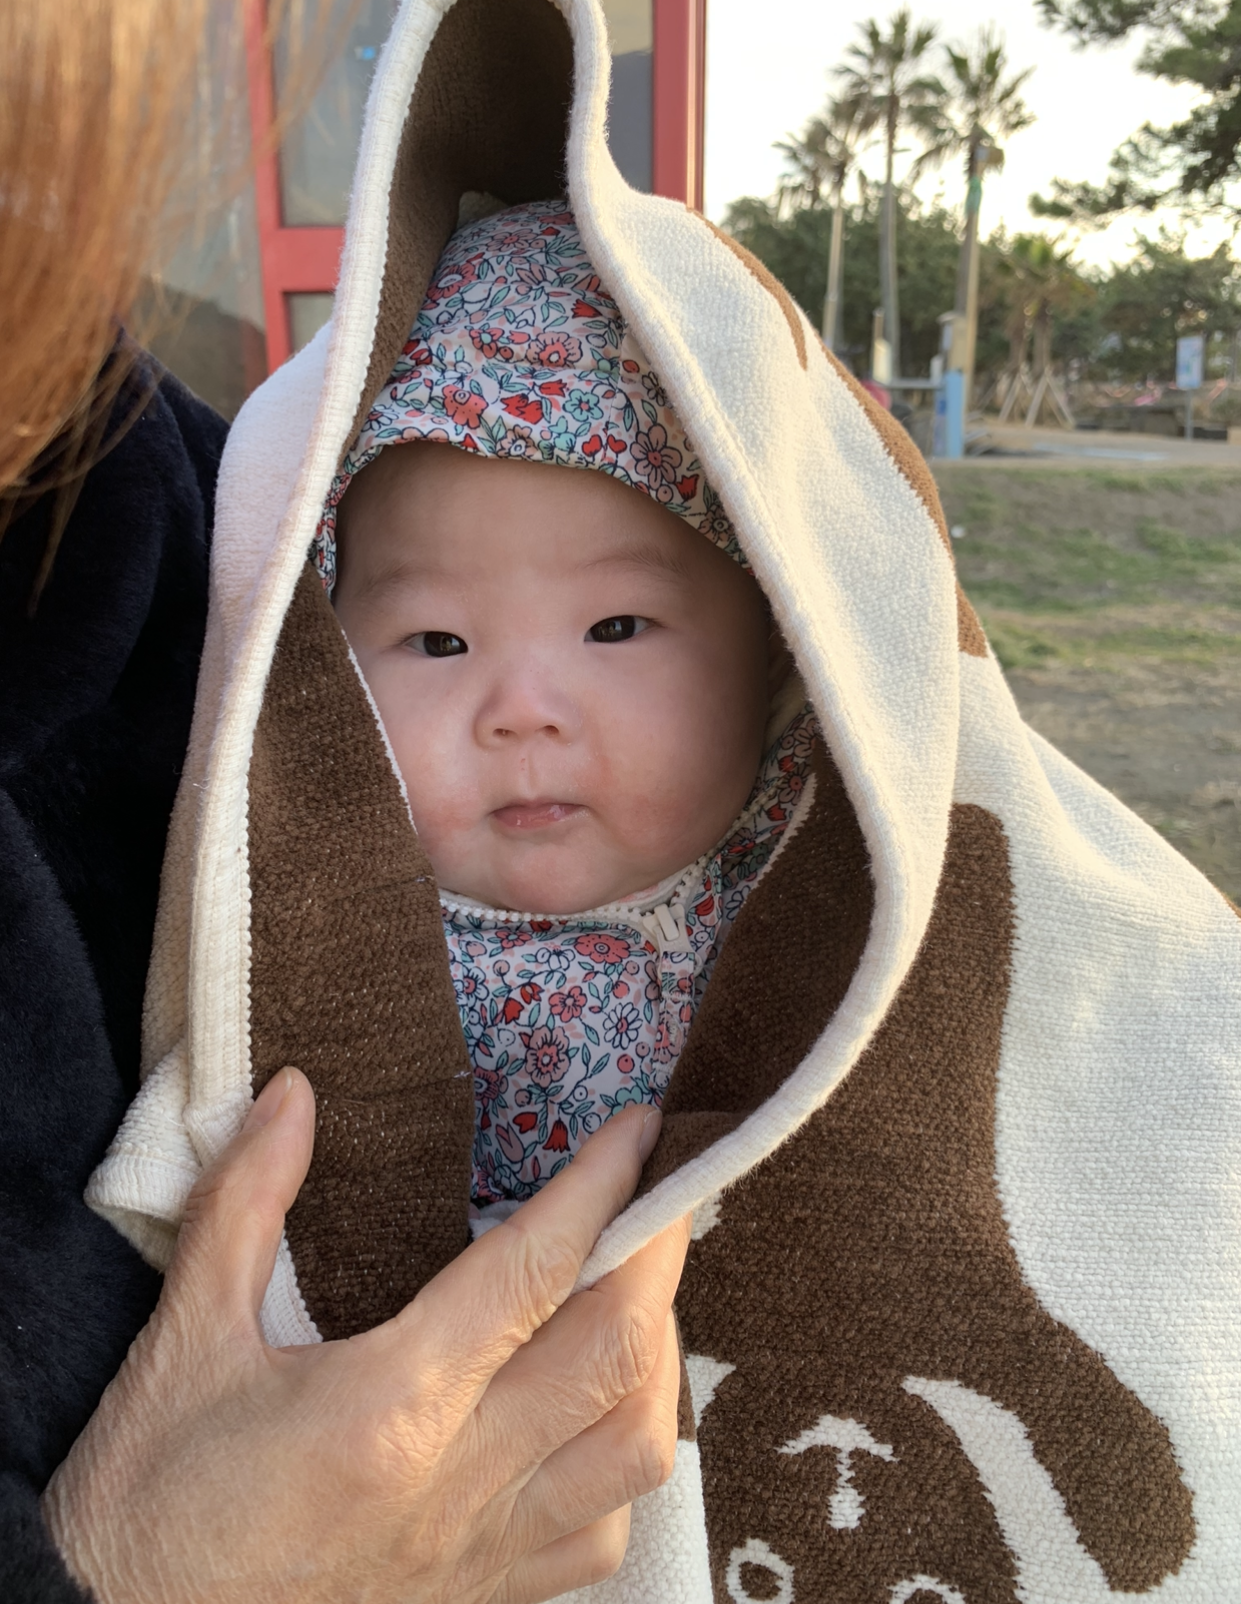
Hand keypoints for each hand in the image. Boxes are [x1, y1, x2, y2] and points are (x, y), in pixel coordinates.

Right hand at [44, 1069, 688, 1602]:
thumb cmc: (145, 1502)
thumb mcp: (182, 1339)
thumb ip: (245, 1204)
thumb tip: (294, 1095)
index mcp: (386, 1408)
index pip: (532, 1275)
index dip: (600, 1189)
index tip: (639, 1127)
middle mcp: (455, 1484)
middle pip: (613, 1357)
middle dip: (657, 1255)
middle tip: (658, 1186)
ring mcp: (479, 1553)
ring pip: (632, 1452)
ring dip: (656, 1355)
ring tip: (632, 1288)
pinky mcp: (480, 1597)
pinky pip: (598, 1536)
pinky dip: (625, 1456)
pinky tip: (593, 1410)